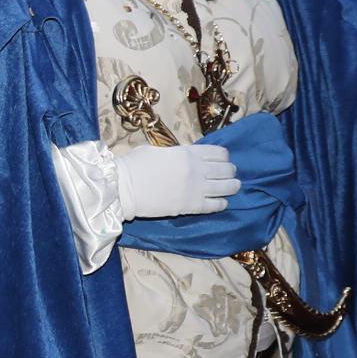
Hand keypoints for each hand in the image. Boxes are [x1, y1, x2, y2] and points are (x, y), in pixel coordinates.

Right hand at [115, 142, 238, 219]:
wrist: (123, 188)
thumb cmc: (134, 165)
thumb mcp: (157, 150)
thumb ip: (176, 153)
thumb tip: (184, 157)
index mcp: (188, 153)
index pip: (219, 153)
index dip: (224, 156)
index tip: (223, 160)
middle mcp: (197, 170)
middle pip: (226, 169)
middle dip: (229, 171)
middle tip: (228, 174)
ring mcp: (196, 189)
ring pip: (226, 187)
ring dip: (232, 186)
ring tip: (233, 187)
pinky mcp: (192, 207)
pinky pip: (216, 205)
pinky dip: (222, 203)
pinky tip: (222, 202)